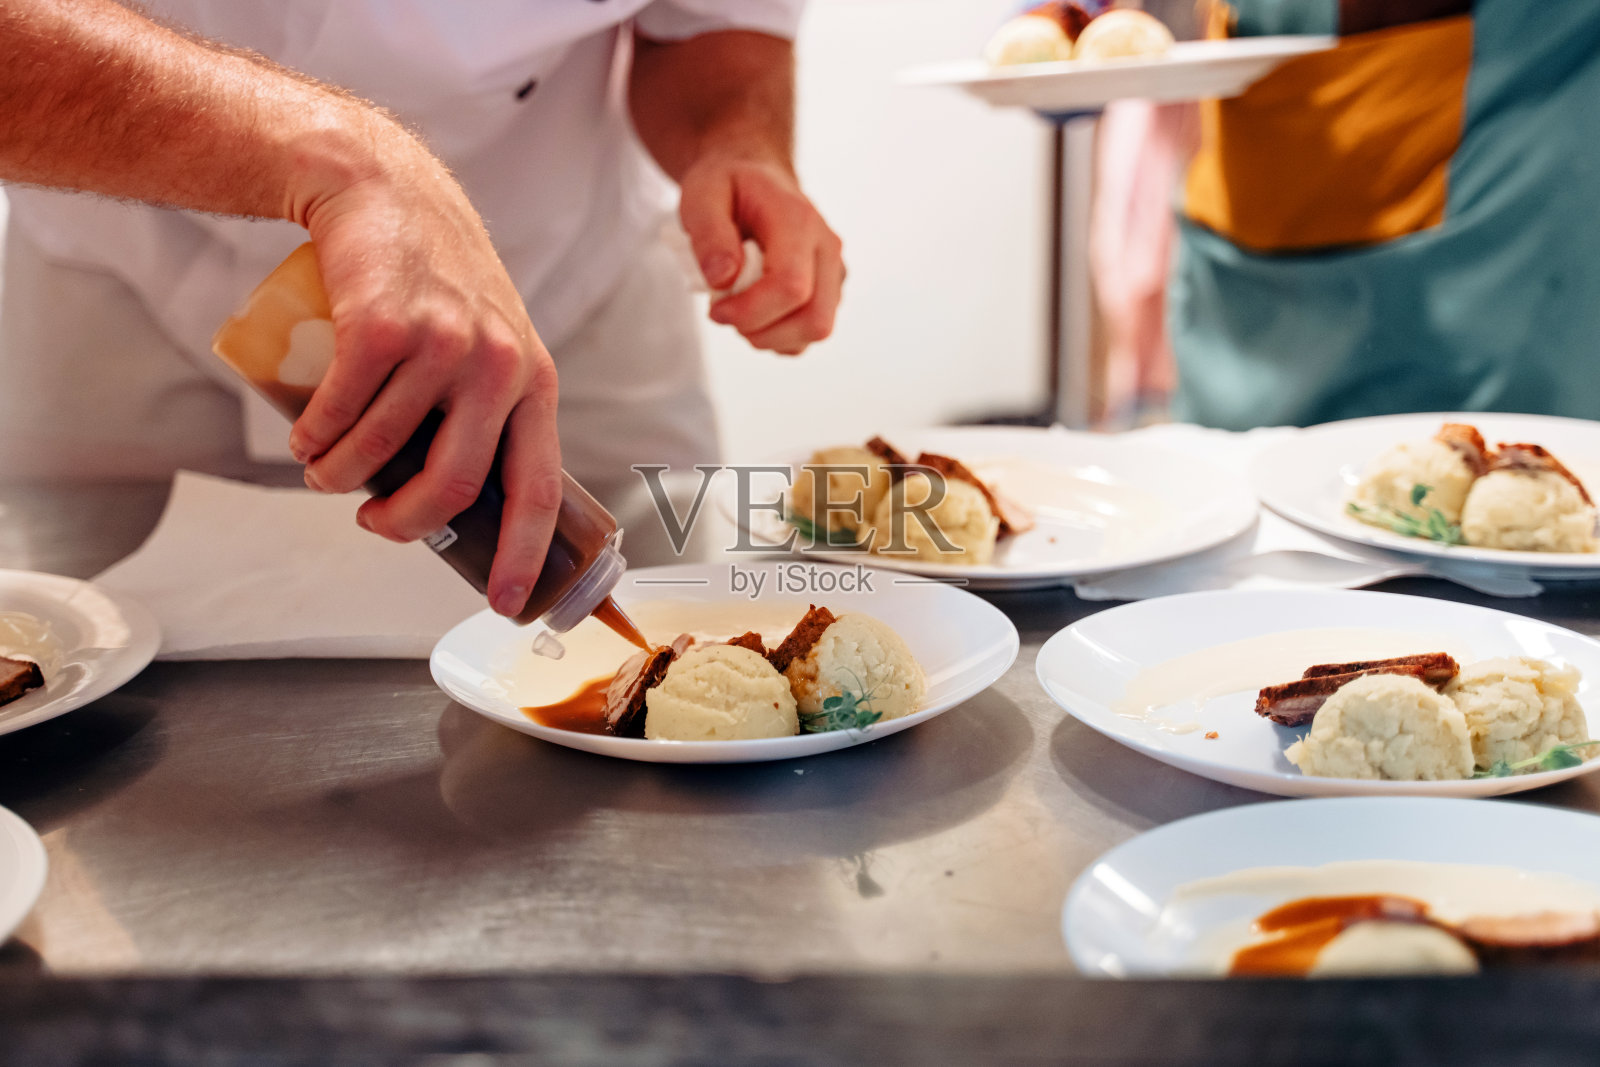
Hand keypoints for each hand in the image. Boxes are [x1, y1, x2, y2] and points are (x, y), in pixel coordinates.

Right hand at [286, 130, 562, 618]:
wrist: (387, 194)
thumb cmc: (438, 285)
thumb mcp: (493, 346)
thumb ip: (490, 413)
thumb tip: (458, 507)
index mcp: (536, 383)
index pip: (539, 489)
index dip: (525, 556)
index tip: (510, 606)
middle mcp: (500, 367)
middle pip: (452, 487)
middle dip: (402, 526)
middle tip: (372, 524)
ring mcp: (442, 344)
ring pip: (382, 453)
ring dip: (338, 479)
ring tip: (322, 469)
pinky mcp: (382, 325)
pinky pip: (339, 412)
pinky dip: (314, 439)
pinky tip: (306, 437)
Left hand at [679, 155, 843, 355]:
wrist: (757, 179)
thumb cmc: (730, 186)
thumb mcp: (702, 194)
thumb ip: (709, 233)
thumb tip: (724, 279)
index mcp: (799, 221)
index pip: (791, 287)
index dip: (750, 311)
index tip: (715, 309)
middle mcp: (827, 248)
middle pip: (815, 319)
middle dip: (762, 332)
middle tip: (725, 313)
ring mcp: (834, 272)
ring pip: (815, 331)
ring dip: (768, 335)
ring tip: (739, 306)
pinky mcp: (830, 291)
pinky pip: (808, 334)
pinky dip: (778, 336)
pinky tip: (756, 309)